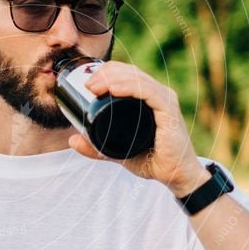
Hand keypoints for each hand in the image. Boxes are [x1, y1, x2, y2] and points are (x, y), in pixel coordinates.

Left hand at [66, 61, 209, 196]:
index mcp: (148, 98)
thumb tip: (72, 140)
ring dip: (113, 78)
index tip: (87, 83)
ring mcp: (165, 101)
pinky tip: (114, 88)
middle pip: (130, 73)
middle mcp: (158, 95)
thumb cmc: (152, 160)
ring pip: (137, 78)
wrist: (175, 177)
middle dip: (106, 73)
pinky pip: (149, 92)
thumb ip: (95, 147)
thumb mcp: (117, 152)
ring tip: (94, 85)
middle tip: (87, 84)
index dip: (106, 72)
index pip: (127, 75)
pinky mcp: (169, 111)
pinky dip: (130, 87)